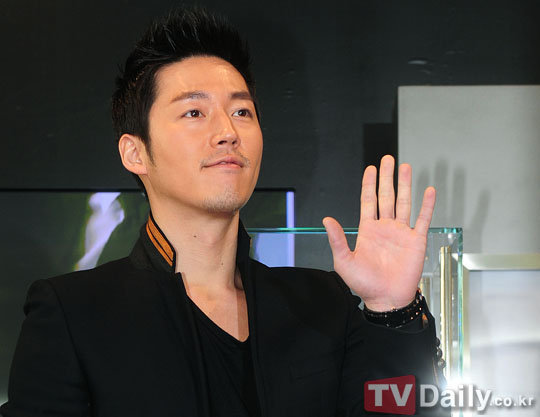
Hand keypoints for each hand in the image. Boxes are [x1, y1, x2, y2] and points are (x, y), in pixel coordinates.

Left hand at [322, 155, 435, 310]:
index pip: (368, 200)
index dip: (369, 184)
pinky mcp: (416, 241)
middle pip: (386, 196)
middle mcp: (385, 227)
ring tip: (406, 167)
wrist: (386, 300)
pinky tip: (429, 191)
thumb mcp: (344, 261)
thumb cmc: (364, 284)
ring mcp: (401, 232)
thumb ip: (337, 240)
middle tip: (388, 159)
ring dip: (405, 185)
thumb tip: (326, 220)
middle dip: (387, 177)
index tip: (371, 168)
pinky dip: (427, 205)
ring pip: (404, 202)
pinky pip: (423, 219)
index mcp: (367, 230)